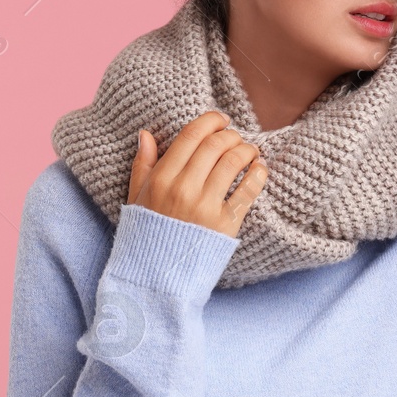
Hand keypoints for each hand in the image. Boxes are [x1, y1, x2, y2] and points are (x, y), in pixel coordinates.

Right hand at [126, 110, 267, 237]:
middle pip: (215, 144)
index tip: (221, 119)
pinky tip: (259, 167)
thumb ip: (142, 164)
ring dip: (247, 150)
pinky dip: (258, 173)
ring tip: (250, 151)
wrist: (157, 277)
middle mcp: (183, 189)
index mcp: (161, 179)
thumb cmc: (147, 235)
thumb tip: (146, 134)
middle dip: (230, 134)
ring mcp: (205, 206)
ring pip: (234, 161)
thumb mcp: (136, 198)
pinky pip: (249, 190)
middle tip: (235, 137)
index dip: (211, 121)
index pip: (191, 135)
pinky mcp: (225, 224)